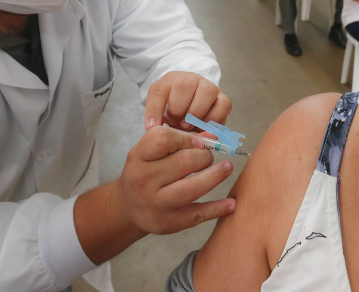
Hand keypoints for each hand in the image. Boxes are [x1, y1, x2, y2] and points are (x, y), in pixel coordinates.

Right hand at [112, 126, 234, 235]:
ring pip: (192, 188)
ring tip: (227, 168)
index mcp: (138, 157)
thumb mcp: (151, 152)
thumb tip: (214, 135)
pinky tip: (231, 203)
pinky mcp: (168, 223)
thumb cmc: (144, 171)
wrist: (127, 207)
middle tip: (209, 157)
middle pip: (183, 162)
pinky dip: (217, 209)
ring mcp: (155, 204)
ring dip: (215, 176)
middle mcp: (143, 181)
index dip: (186, 137)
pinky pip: (197, 215)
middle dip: (204, 156)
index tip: (199, 141)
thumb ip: (179, 140)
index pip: (163, 139)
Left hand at [145, 71, 230, 130]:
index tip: (152, 127)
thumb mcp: (162, 110)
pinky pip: (223, 105)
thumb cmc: (176, 109)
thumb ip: (158, 118)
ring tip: (188, 126)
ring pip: (206, 91)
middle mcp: (191, 78)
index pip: (159, 90)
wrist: (195, 106)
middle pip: (183, 84)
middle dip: (177, 109)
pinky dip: (213, 119)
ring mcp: (209, 86)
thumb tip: (154, 129)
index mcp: (171, 80)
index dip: (154, 110)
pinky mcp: (223, 98)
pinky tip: (203, 127)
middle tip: (175, 123)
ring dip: (195, 113)